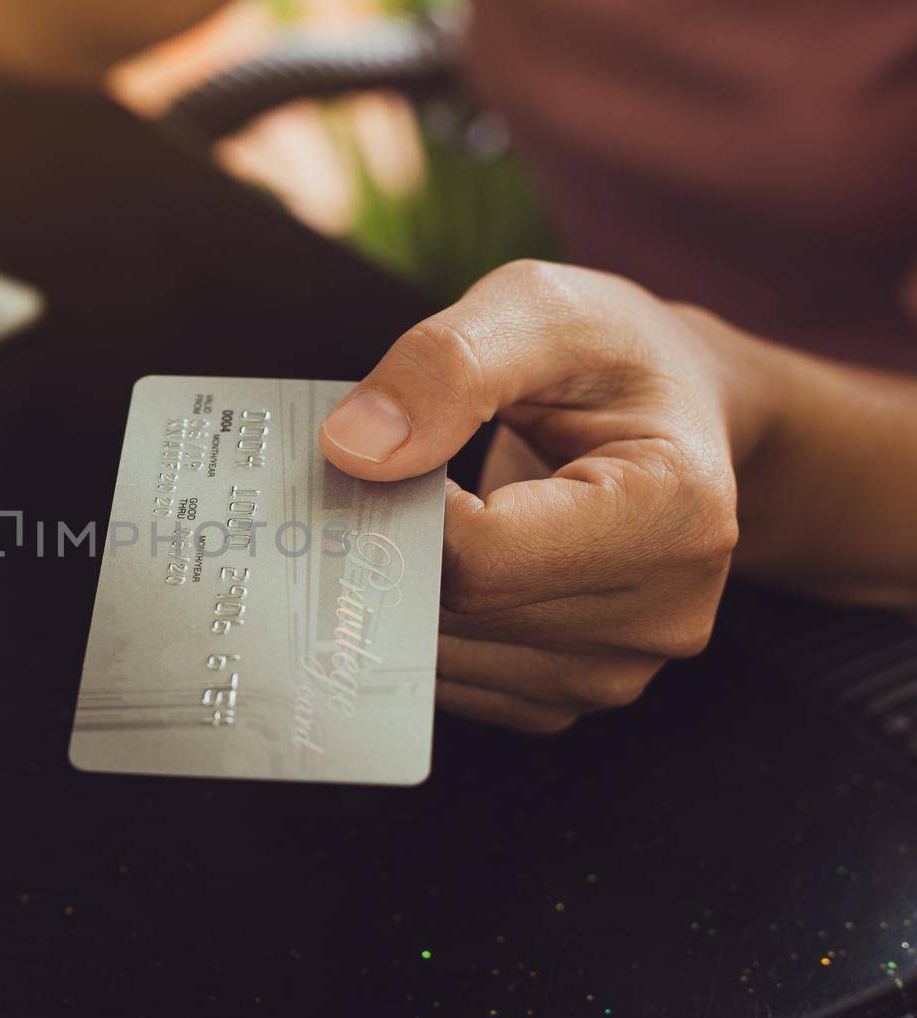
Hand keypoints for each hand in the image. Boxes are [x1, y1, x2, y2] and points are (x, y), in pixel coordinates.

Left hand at [319, 260, 747, 731]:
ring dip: (395, 591)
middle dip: (390, 545)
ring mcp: (615, 671)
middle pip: (454, 613)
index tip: (390, 446)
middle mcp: (661, 614)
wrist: (673, 416)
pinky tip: (437, 564)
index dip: (403, 502)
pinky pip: (449, 683)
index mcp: (674, 512)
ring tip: (420, 515)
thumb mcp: (539, 308)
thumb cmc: (610, 358)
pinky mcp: (566, 700)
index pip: (479, 554)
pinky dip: (416, 627)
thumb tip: (352, 449)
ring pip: (438, 659)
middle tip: (382, 477)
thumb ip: (448, 365)